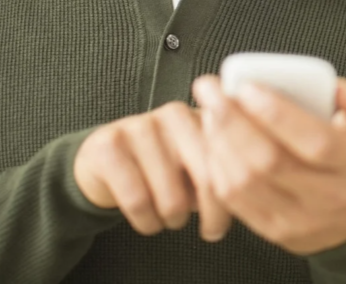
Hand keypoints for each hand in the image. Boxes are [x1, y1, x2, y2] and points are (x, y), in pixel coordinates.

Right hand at [73, 102, 232, 240]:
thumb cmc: (161, 167)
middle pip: (206, 179)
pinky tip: (148, 220)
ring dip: (173, 221)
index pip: (230, 163)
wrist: (103, 159)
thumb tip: (242, 202)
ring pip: (171, 198)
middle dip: (211, 215)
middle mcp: (175, 114)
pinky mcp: (109, 144)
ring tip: (170, 218)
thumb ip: (222, 175)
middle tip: (209, 231)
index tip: (225, 225)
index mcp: (204, 116)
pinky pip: (137, 201)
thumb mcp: (196, 167)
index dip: (231, 201)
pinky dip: (146, 221)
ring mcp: (141, 126)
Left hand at [191, 75, 345, 254]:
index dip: (278, 115)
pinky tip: (213, 142)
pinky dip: (217, 168)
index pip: (316, 142)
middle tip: (212, 91)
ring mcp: (301, 220)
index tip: (249, 87)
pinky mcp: (276, 232)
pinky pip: (235, 202)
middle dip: (233, 122)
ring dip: (219, 144)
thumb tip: (336, 88)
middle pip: (271, 162)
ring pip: (246, 183)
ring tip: (210, 111)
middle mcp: (331, 196)